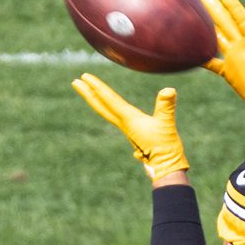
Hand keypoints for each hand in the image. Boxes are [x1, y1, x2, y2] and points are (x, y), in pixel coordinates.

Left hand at [72, 74, 190, 183]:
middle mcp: (124, 123)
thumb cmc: (166, 147)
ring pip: (106, 111)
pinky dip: (107, 108)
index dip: (97, 87)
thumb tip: (169, 90)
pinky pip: (114, 116)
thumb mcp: (167, 125)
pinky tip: (109, 106)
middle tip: (75, 81)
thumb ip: (166, 107)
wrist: (165, 167)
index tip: (84, 77)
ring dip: (95, 100)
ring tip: (87, 90)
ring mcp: (127, 128)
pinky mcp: (132, 132)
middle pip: (101, 106)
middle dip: (88, 93)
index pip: (110, 100)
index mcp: (129, 120)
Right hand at [200, 0, 244, 121]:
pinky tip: (191, 52)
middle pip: (227, 25)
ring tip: (196, 15)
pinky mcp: (229, 72)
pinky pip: (212, 63)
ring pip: (218, 39)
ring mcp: (235, 58)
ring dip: (208, 28)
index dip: (233, 6)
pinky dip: (202, 58)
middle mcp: (243, 46)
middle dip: (216, 11)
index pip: (242, 20)